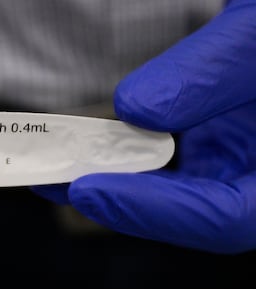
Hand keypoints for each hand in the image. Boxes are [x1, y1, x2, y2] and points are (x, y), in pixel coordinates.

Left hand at [35, 0, 255, 253]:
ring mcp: (237, 158)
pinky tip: (85, 141)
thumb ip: (208, 72)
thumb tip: (132, 108)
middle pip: (188, 211)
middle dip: (116, 199)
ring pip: (173, 187)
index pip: (225, 217)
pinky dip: (125, 150)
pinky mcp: (215, 139)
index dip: (152, 211)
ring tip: (53, 165)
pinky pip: (167, 156)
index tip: (87, 190)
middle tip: (52, 180)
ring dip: (112, 177)